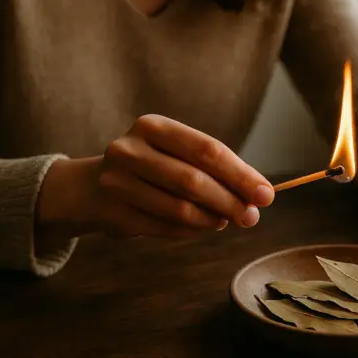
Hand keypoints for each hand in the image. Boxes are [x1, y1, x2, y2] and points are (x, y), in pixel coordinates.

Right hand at [37, 114, 274, 239]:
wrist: (91, 187)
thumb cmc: (151, 167)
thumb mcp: (176, 154)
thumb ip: (215, 169)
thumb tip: (259, 194)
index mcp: (153, 126)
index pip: (207, 150)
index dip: (241, 174)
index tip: (266, 194)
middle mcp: (130, 150)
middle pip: (194, 180)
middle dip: (230, 201)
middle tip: (252, 217)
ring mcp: (117, 182)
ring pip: (179, 208)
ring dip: (212, 219)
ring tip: (226, 221)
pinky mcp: (113, 214)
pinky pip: (164, 228)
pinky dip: (192, 231)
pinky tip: (204, 227)